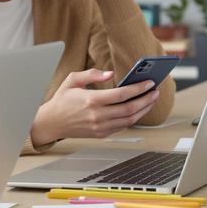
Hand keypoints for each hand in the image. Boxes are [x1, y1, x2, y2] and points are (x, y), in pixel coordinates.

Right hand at [32, 68, 159, 142]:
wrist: (51, 122)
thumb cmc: (62, 100)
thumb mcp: (72, 80)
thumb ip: (92, 74)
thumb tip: (110, 74)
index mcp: (91, 100)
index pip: (121, 94)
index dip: (138, 88)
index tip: (149, 82)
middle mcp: (97, 115)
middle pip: (130, 108)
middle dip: (146, 99)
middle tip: (155, 91)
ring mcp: (100, 126)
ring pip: (130, 119)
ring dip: (143, 109)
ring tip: (151, 99)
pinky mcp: (101, 133)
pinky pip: (123, 126)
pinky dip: (133, 117)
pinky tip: (138, 109)